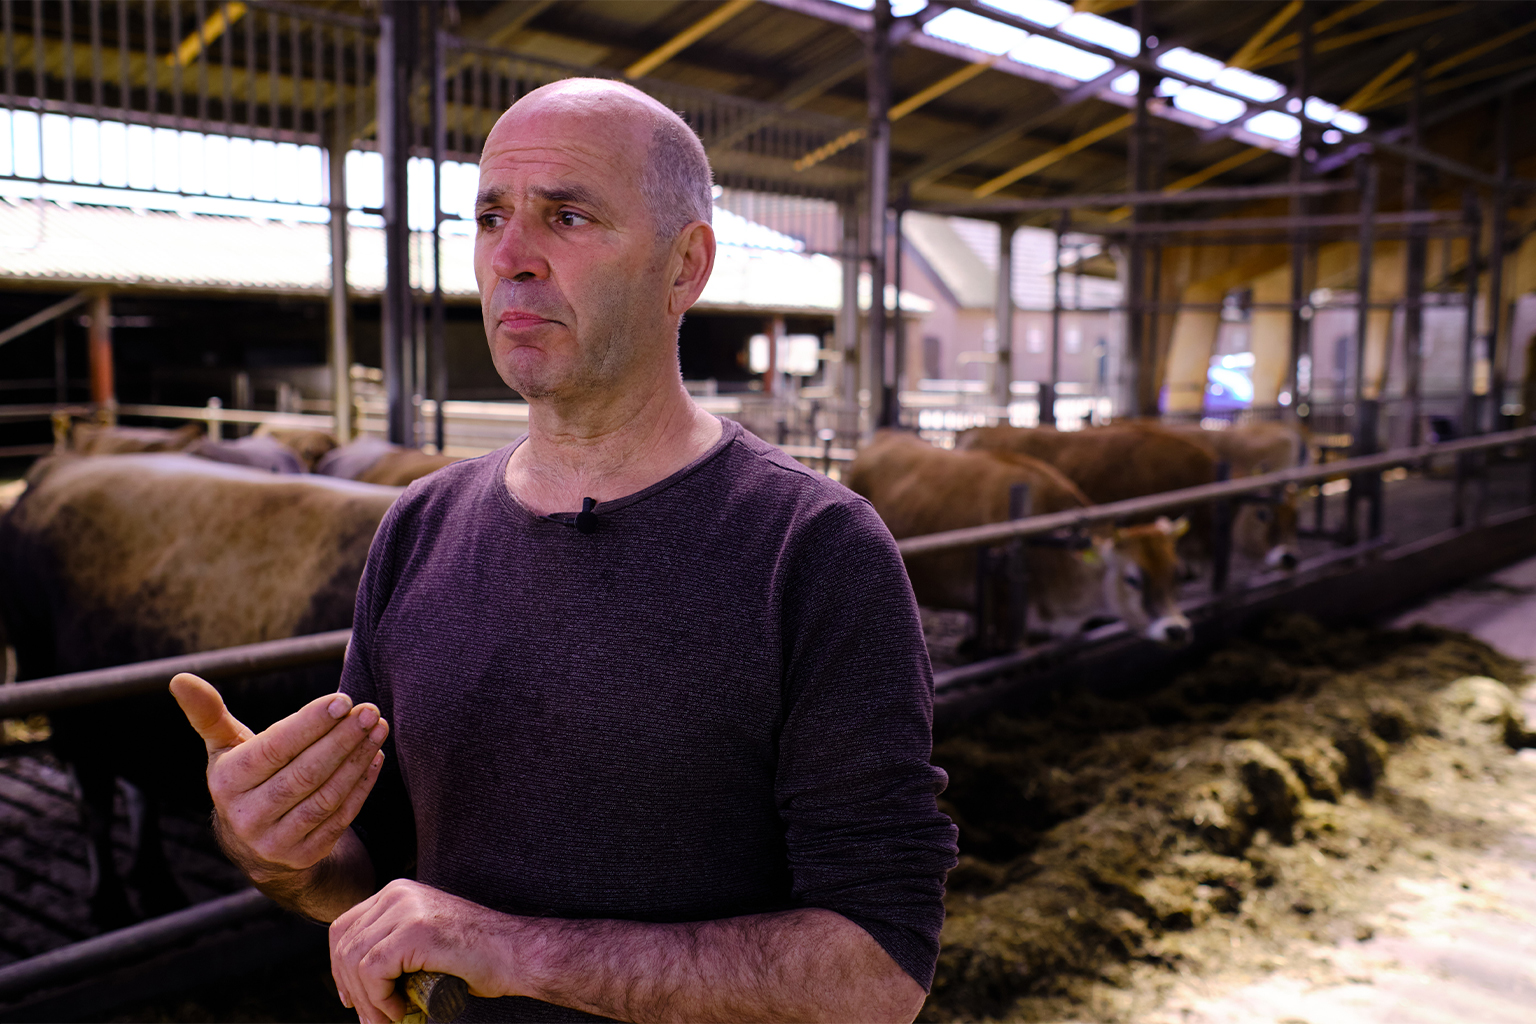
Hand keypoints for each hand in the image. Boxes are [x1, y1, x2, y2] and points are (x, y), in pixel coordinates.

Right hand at [170, 672, 388, 880]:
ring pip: (326, 796)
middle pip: (305, 773)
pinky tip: (375, 757)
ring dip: (357, 760)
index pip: (275, 749)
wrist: (254, 845)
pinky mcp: (305, 856)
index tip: (343, 700)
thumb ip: (209, 714)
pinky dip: (362, 786)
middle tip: (370, 711)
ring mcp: (277, 841)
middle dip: (342, 739)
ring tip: (378, 729)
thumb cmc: (246, 778)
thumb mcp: (225, 749)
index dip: (310, 724)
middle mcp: (248, 816)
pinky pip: (340, 818)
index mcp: (228, 782)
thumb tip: (180, 679)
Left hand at [330, 878, 514, 1023]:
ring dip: (367, 1000)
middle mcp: (397, 893)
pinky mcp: (415, 930)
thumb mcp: (423, 942)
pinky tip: (400, 1009)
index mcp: (397, 892)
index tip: (353, 998)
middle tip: (371, 1019)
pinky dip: (379, 999)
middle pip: (344, 944)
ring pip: (354, 961)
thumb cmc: (477, 957)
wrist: (515, 953)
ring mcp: (406, 908)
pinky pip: (372, 971)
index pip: (345, 927)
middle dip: (351, 990)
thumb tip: (354, 986)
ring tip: (388, 1019)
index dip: (340, 968)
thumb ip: (392, 948)